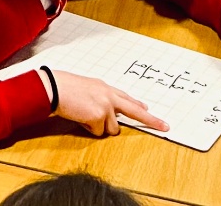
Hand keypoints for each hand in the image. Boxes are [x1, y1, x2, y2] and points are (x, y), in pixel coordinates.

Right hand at [49, 71, 167, 136]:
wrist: (55, 88)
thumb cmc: (66, 88)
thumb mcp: (88, 88)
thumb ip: (101, 97)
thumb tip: (109, 114)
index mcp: (106, 88)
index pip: (127, 98)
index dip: (139, 106)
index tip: (148, 110)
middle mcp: (110, 96)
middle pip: (135, 111)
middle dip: (151, 120)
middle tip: (165, 126)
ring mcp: (106, 106)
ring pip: (112, 129)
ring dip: (99, 126)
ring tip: (84, 114)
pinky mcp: (99, 116)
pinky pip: (97, 132)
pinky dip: (88, 128)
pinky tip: (80, 117)